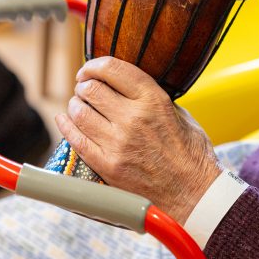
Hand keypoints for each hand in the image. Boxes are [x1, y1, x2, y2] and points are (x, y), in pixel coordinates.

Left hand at [55, 57, 221, 224]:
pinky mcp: (107, 165)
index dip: (93, 66)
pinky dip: (66, 125)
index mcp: (153, 100)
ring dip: (75, 105)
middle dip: (84, 86)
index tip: (89, 70)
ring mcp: (117, 143)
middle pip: (91, 89)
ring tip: (79, 106)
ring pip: (79, 112)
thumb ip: (153, 98)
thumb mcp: (179, 114)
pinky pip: (75, 139)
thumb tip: (127, 86)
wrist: (193, 193)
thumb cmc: (190, 154)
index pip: (112, 69)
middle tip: (84, 90)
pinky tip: (64, 119)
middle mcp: (133, 118)